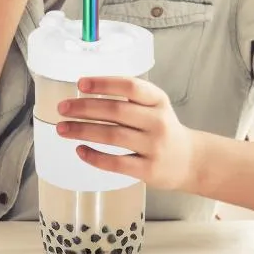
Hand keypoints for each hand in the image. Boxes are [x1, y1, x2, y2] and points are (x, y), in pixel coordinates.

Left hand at [56, 76, 196, 190]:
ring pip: (112, 136)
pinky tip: (80, 150)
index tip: (80, 84)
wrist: (192, 161)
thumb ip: (127, 97)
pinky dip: (95, 156)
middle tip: (62, 108)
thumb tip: (83, 92)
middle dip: (83, 108)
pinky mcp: (150, 170)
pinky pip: (117, 163)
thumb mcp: (153, 105)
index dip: (104, 83)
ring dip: (82, 131)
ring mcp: (155, 147)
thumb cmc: (162, 128)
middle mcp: (158, 121)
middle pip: (115, 111)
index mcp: (158, 100)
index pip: (130, 86)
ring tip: (62, 128)